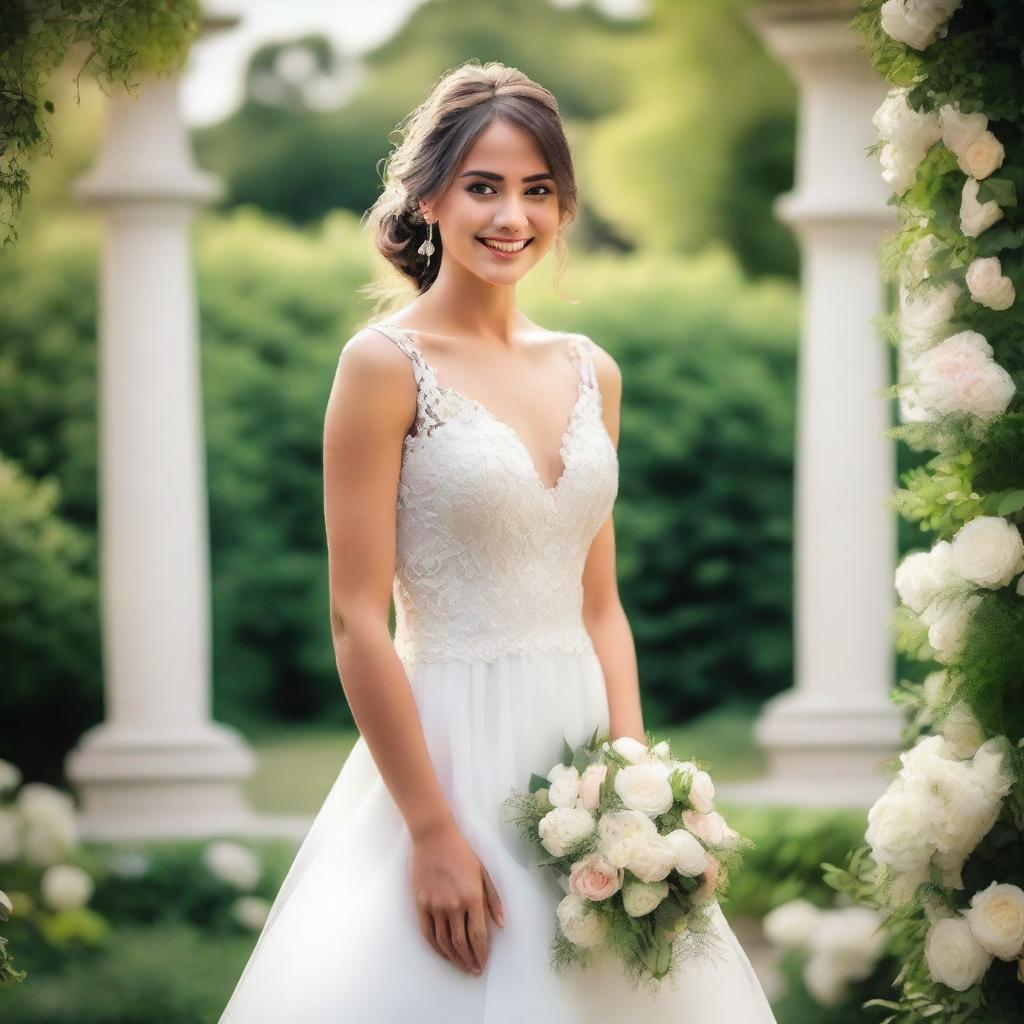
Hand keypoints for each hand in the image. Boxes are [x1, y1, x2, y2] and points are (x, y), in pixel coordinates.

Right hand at [409, 820, 504, 975]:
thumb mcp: (483, 872)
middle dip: (469, 960)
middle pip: (461, 943)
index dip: (481, 953)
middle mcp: (453, 905)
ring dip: (453, 958)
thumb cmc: (462, 852)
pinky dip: (436, 948)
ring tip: (461, 966)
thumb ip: (493, 900)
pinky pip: (428, 933)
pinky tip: (443, 953)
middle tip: (473, 970)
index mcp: (472, 897)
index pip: (478, 936)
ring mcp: (435, 906)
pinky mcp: (421, 904)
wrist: (433, 836)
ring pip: (444, 942)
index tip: (483, 964)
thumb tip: (501, 925)